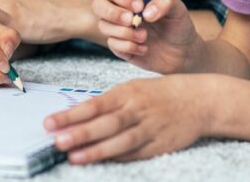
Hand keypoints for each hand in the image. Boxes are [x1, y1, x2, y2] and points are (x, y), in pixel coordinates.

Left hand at [44, 75, 207, 163]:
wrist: (200, 100)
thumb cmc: (160, 94)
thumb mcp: (133, 89)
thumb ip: (108, 103)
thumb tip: (77, 115)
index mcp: (127, 92)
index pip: (94, 104)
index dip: (71, 114)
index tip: (49, 122)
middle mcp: (137, 109)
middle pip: (105, 123)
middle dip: (80, 132)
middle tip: (56, 140)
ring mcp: (150, 127)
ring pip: (120, 140)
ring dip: (96, 150)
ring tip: (74, 157)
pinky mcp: (160, 144)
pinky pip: (135, 152)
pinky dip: (117, 157)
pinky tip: (101, 161)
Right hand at [93, 0, 202, 73]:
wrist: (183, 53)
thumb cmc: (179, 26)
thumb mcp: (177, 9)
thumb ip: (164, 2)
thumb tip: (145, 13)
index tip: (139, 7)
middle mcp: (122, 12)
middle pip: (98, 5)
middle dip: (112, 13)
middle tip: (132, 21)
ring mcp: (119, 30)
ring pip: (104, 27)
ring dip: (125, 33)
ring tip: (145, 37)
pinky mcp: (121, 47)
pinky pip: (113, 45)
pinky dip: (129, 47)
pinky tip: (144, 49)